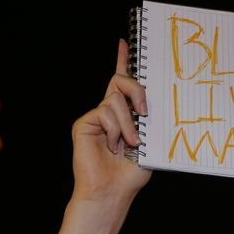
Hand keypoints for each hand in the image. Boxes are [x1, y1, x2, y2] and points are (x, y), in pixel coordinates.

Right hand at [71, 39, 150, 203]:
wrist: (112, 191)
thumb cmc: (131, 173)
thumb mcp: (149, 141)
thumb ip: (147, 119)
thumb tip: (150, 102)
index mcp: (124, 115)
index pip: (122, 82)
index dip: (123, 61)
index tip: (126, 42)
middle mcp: (108, 112)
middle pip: (120, 82)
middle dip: (136, 90)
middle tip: (145, 113)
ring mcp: (95, 117)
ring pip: (115, 100)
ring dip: (128, 123)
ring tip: (129, 144)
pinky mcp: (83, 123)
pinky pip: (104, 112)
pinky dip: (115, 129)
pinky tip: (113, 145)